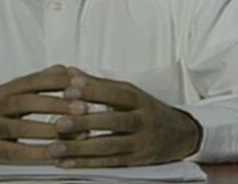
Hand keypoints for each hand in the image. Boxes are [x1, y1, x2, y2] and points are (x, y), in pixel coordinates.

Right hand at [0, 65, 72, 162]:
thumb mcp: (5, 93)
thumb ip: (35, 83)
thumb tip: (65, 69)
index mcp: (3, 90)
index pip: (32, 80)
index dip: (55, 80)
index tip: (79, 81)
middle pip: (28, 102)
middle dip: (56, 103)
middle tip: (83, 107)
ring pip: (21, 127)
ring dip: (49, 129)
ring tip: (74, 131)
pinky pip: (14, 151)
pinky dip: (35, 152)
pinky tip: (54, 153)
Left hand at [49, 68, 201, 167]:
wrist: (181, 134)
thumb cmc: (147, 110)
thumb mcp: (129, 93)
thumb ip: (99, 84)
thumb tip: (70, 73)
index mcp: (138, 99)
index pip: (115, 93)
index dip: (93, 91)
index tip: (69, 89)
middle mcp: (141, 121)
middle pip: (113, 122)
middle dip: (85, 123)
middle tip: (59, 123)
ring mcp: (140, 143)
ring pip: (108, 146)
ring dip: (80, 149)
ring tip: (55, 148)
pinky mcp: (135, 161)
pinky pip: (109, 163)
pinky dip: (86, 164)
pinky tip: (66, 163)